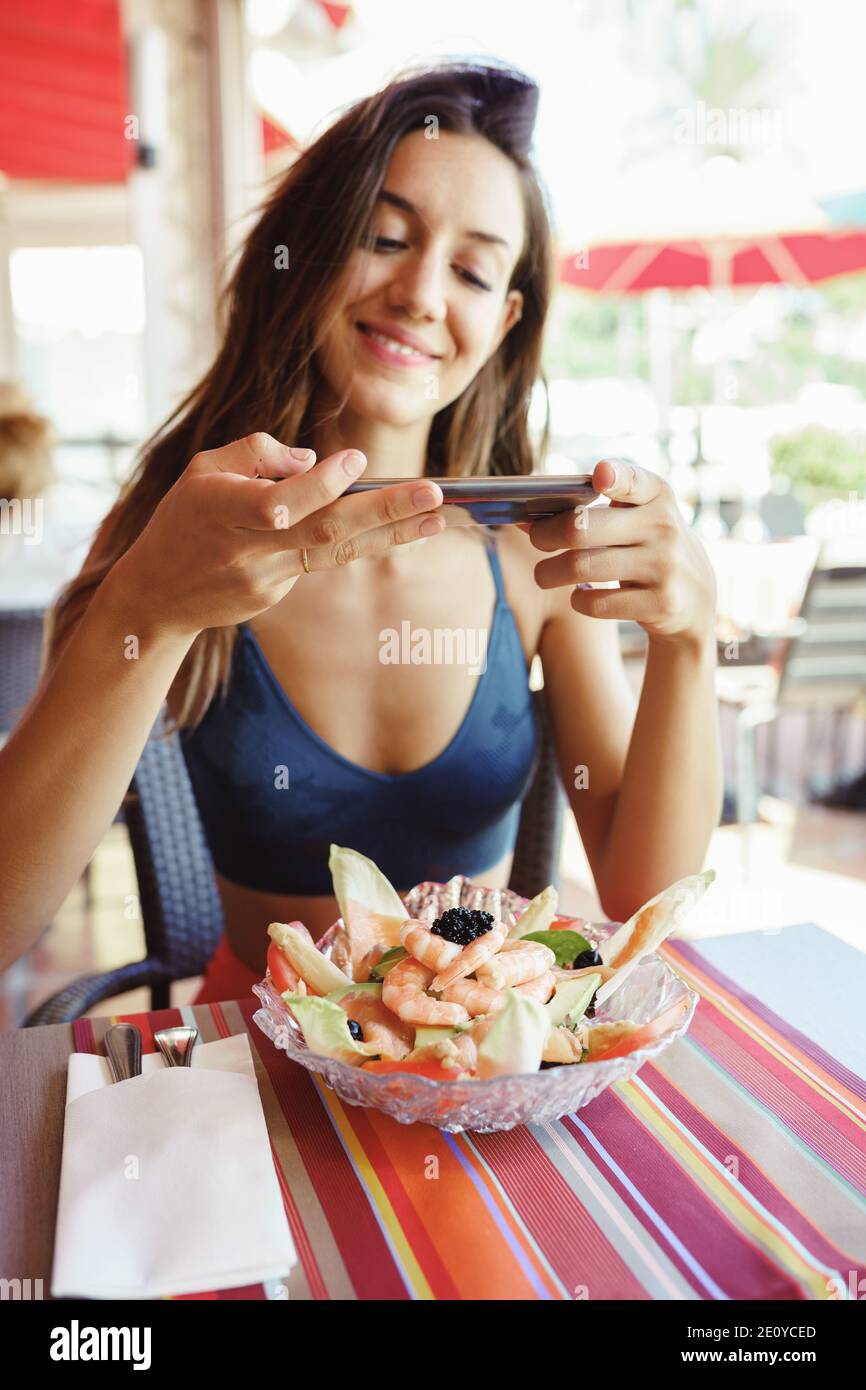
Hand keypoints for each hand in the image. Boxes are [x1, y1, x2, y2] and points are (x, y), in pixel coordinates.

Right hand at [114, 433, 444, 637]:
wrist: (158, 596)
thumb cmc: (183, 518)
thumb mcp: (204, 469)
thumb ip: (258, 453)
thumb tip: (316, 460)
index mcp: (224, 511)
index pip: (282, 502)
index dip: (320, 486)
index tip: (356, 462)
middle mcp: (249, 550)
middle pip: (325, 531)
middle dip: (383, 512)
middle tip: (432, 494)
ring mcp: (267, 579)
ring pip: (336, 552)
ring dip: (392, 535)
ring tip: (436, 518)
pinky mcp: (278, 595)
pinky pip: (320, 559)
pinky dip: (357, 542)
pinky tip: (398, 527)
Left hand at [527, 459, 716, 646]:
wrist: (694, 596)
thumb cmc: (646, 546)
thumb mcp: (635, 518)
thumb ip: (590, 510)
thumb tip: (525, 518)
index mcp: (657, 496)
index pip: (635, 480)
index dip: (615, 477)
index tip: (599, 477)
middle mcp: (664, 527)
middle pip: (581, 528)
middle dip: (545, 534)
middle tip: (535, 540)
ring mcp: (665, 567)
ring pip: (581, 568)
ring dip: (549, 572)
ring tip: (544, 574)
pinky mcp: (661, 603)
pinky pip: (596, 603)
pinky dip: (579, 600)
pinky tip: (581, 594)